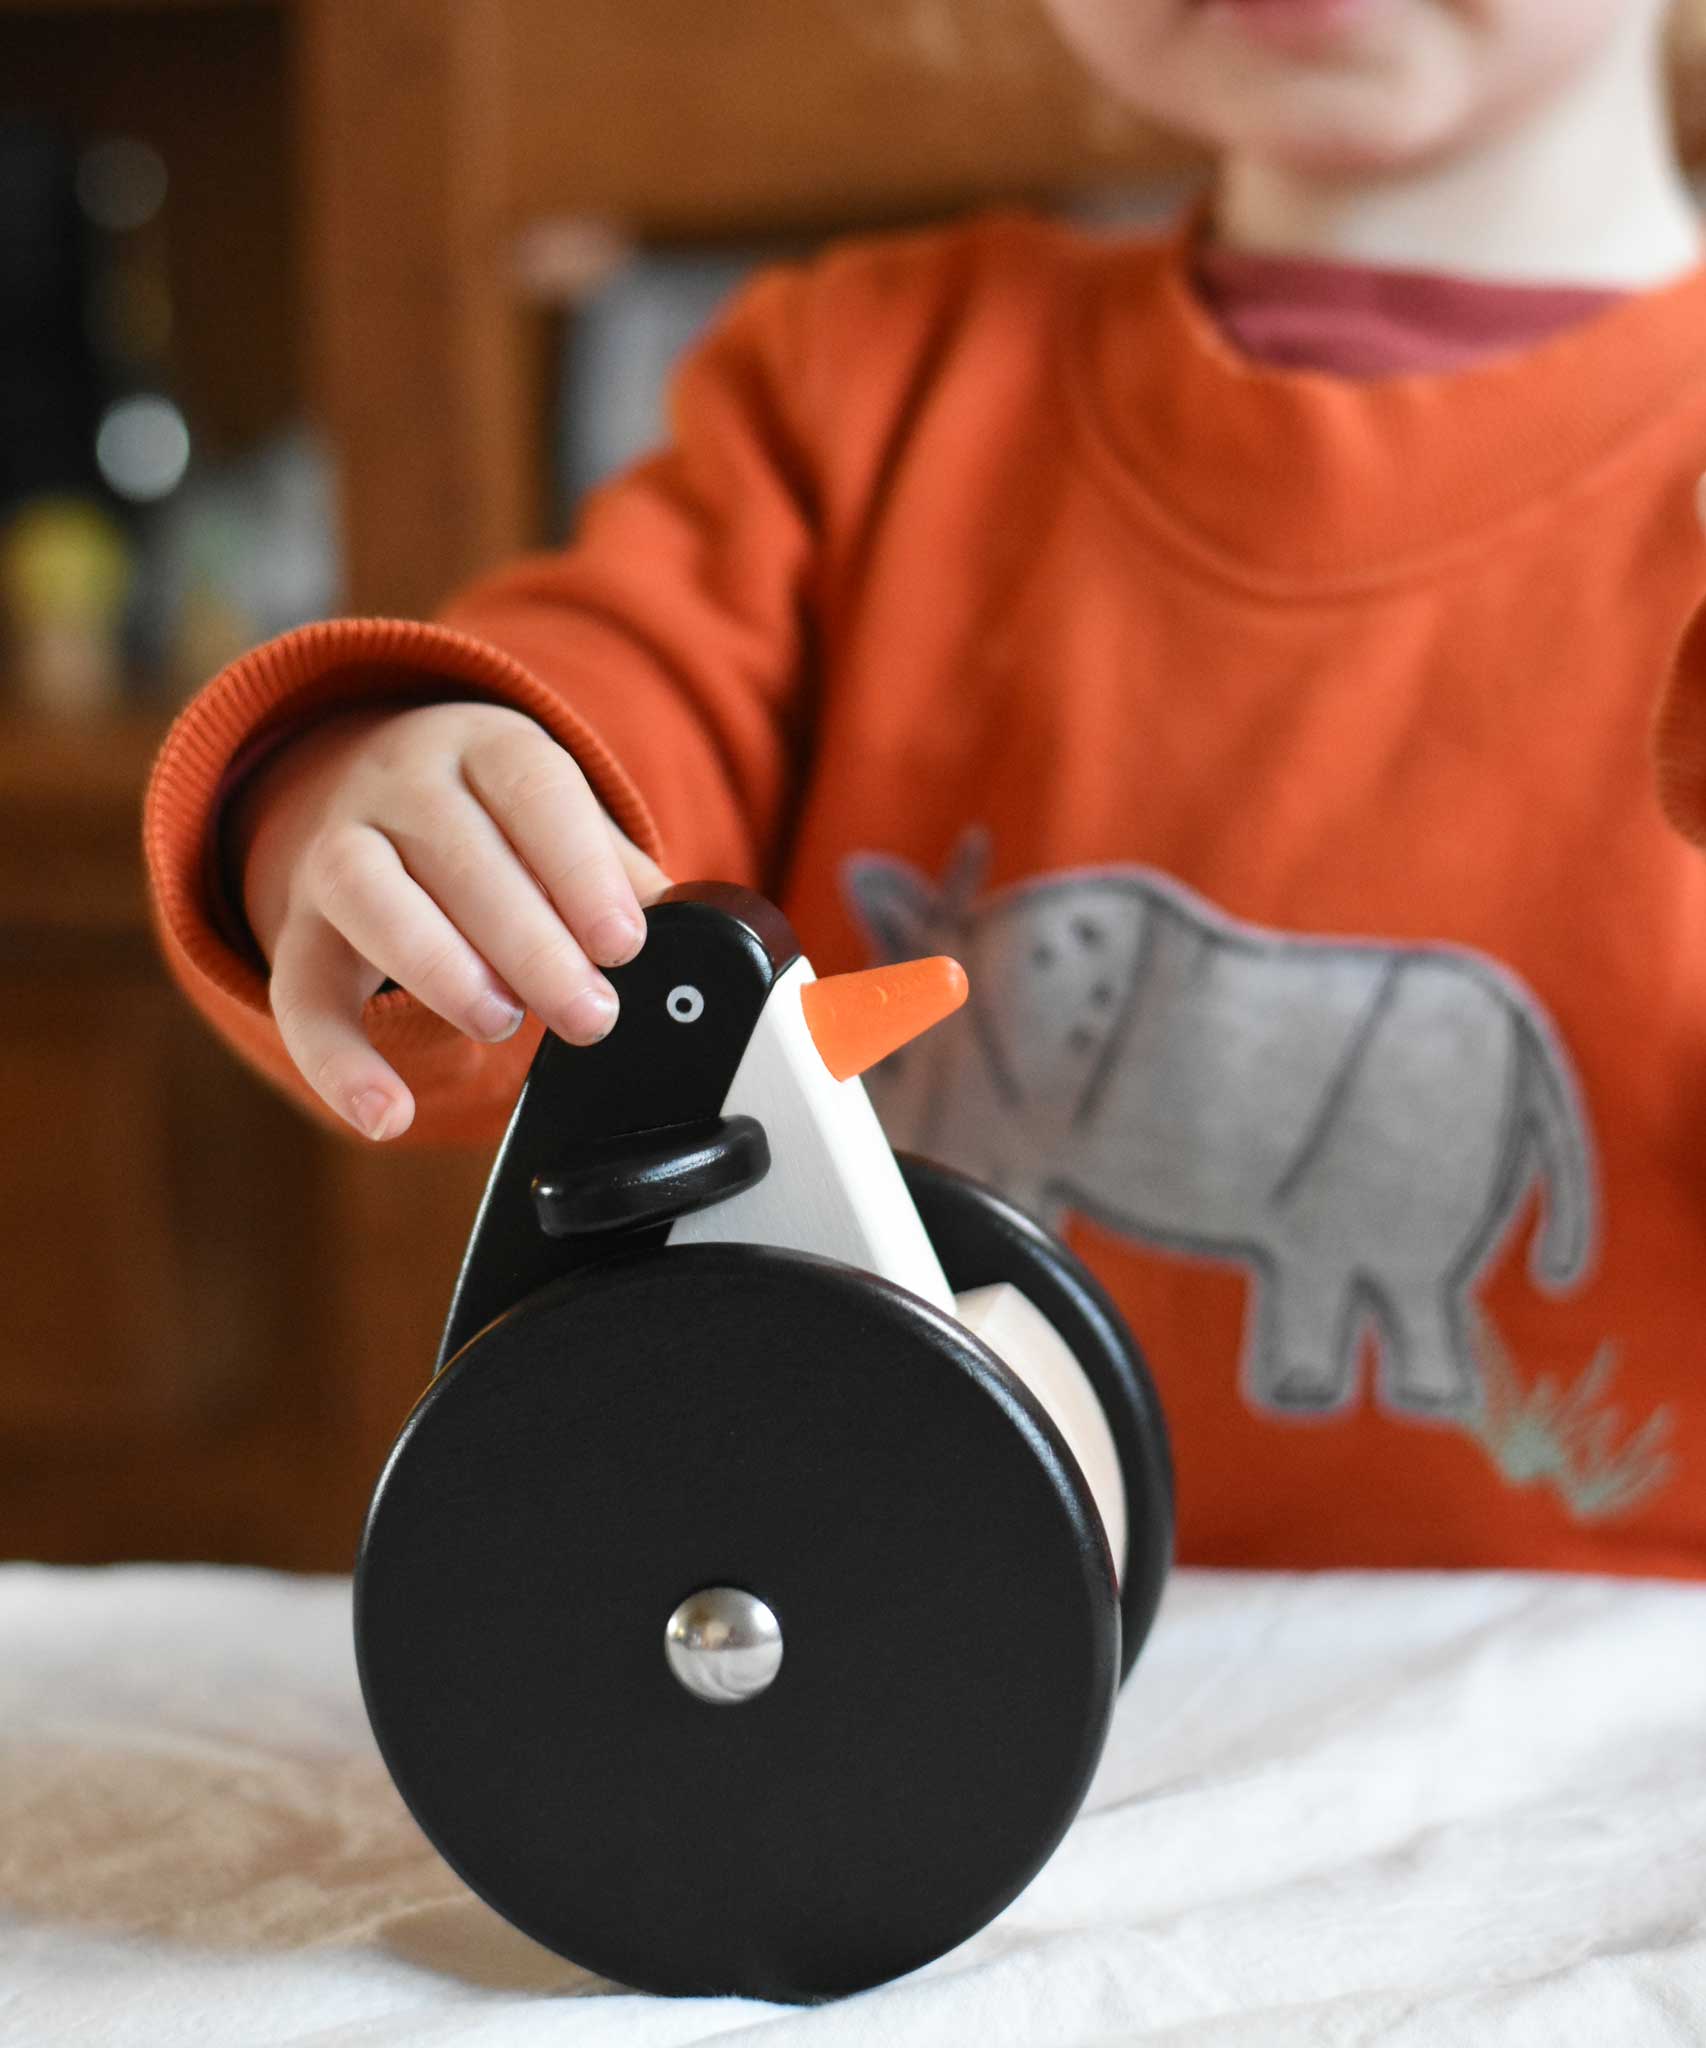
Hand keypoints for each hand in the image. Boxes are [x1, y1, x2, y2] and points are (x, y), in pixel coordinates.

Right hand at [233, 699, 672, 1140]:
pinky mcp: (297, 930)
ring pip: (368, 895)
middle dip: (530, 943)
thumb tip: (687, 938)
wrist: (362, 786)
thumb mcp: (560, 821)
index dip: (580, 868)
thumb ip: (616, 875)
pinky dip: (338, 1063)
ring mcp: (334, 849)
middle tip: (589, 1014)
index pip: (533, 790)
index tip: (624, 943)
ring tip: (500, 1024)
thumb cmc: (493, 821)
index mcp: (484, 746)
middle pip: (457, 851)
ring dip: (439, 967)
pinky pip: (298, 992)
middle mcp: (399, 783)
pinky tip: (388, 1116)